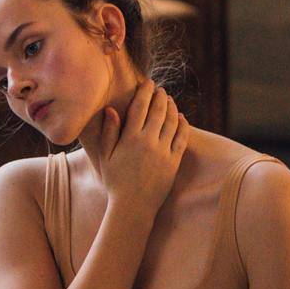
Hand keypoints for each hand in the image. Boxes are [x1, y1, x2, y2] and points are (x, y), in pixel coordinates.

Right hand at [98, 80, 187, 216]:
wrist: (133, 206)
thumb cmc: (115, 181)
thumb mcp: (106, 156)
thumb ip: (109, 132)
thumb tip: (111, 109)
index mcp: (130, 138)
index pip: (140, 106)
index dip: (145, 91)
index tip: (148, 83)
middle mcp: (149, 141)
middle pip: (158, 110)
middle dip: (160, 96)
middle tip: (160, 89)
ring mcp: (164, 152)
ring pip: (172, 122)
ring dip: (172, 107)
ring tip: (169, 100)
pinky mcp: (174, 162)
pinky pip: (182, 138)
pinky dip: (183, 125)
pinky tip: (181, 118)